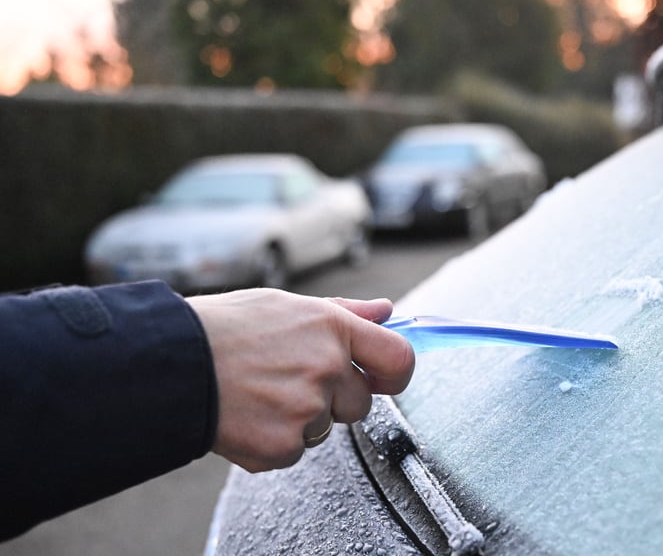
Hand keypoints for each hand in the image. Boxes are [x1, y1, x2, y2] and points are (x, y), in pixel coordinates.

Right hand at [186, 289, 414, 472]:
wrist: (170, 363)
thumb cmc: (224, 329)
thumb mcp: (286, 305)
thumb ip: (343, 313)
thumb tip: (384, 311)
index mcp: (333, 328)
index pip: (399, 358)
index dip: (396, 374)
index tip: (384, 379)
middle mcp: (327, 367)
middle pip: (361, 403)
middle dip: (334, 398)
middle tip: (289, 381)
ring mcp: (306, 409)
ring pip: (325, 427)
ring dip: (301, 419)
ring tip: (259, 393)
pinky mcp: (282, 445)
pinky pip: (296, 450)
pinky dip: (274, 441)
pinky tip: (248, 415)